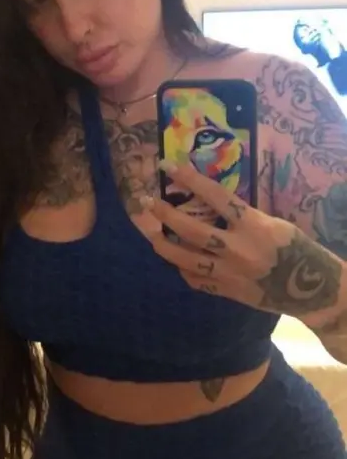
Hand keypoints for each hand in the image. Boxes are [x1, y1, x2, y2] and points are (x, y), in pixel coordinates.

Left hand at [143, 161, 343, 320]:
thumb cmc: (294, 248)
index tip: (167, 166)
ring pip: (186, 259)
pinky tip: (175, 260)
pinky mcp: (226, 292)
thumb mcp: (272, 222)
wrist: (310, 288)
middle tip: (148, 202)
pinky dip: (182, 268)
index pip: (215, 196)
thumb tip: (210, 201)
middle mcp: (237, 249)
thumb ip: (242, 215)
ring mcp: (229, 273)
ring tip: (152, 234)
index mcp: (252, 225)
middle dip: (165, 215)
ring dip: (164, 245)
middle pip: (191, 230)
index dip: (189, 179)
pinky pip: (195, 280)